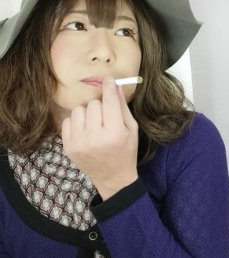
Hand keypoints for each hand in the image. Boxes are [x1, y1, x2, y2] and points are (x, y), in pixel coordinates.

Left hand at [61, 76, 138, 199]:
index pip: (109, 101)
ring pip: (79, 110)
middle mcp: (95, 138)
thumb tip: (115, 86)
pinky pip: (68, 121)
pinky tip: (85, 131)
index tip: (108, 80)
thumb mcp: (131, 129)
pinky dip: (77, 122)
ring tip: (95, 124)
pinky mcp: (68, 147)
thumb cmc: (126, 152)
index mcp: (114, 133)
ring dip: (88, 113)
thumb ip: (122, 107)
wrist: (113, 178)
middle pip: (93, 104)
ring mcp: (79, 143)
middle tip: (106, 116)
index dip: (109, 87)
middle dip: (101, 106)